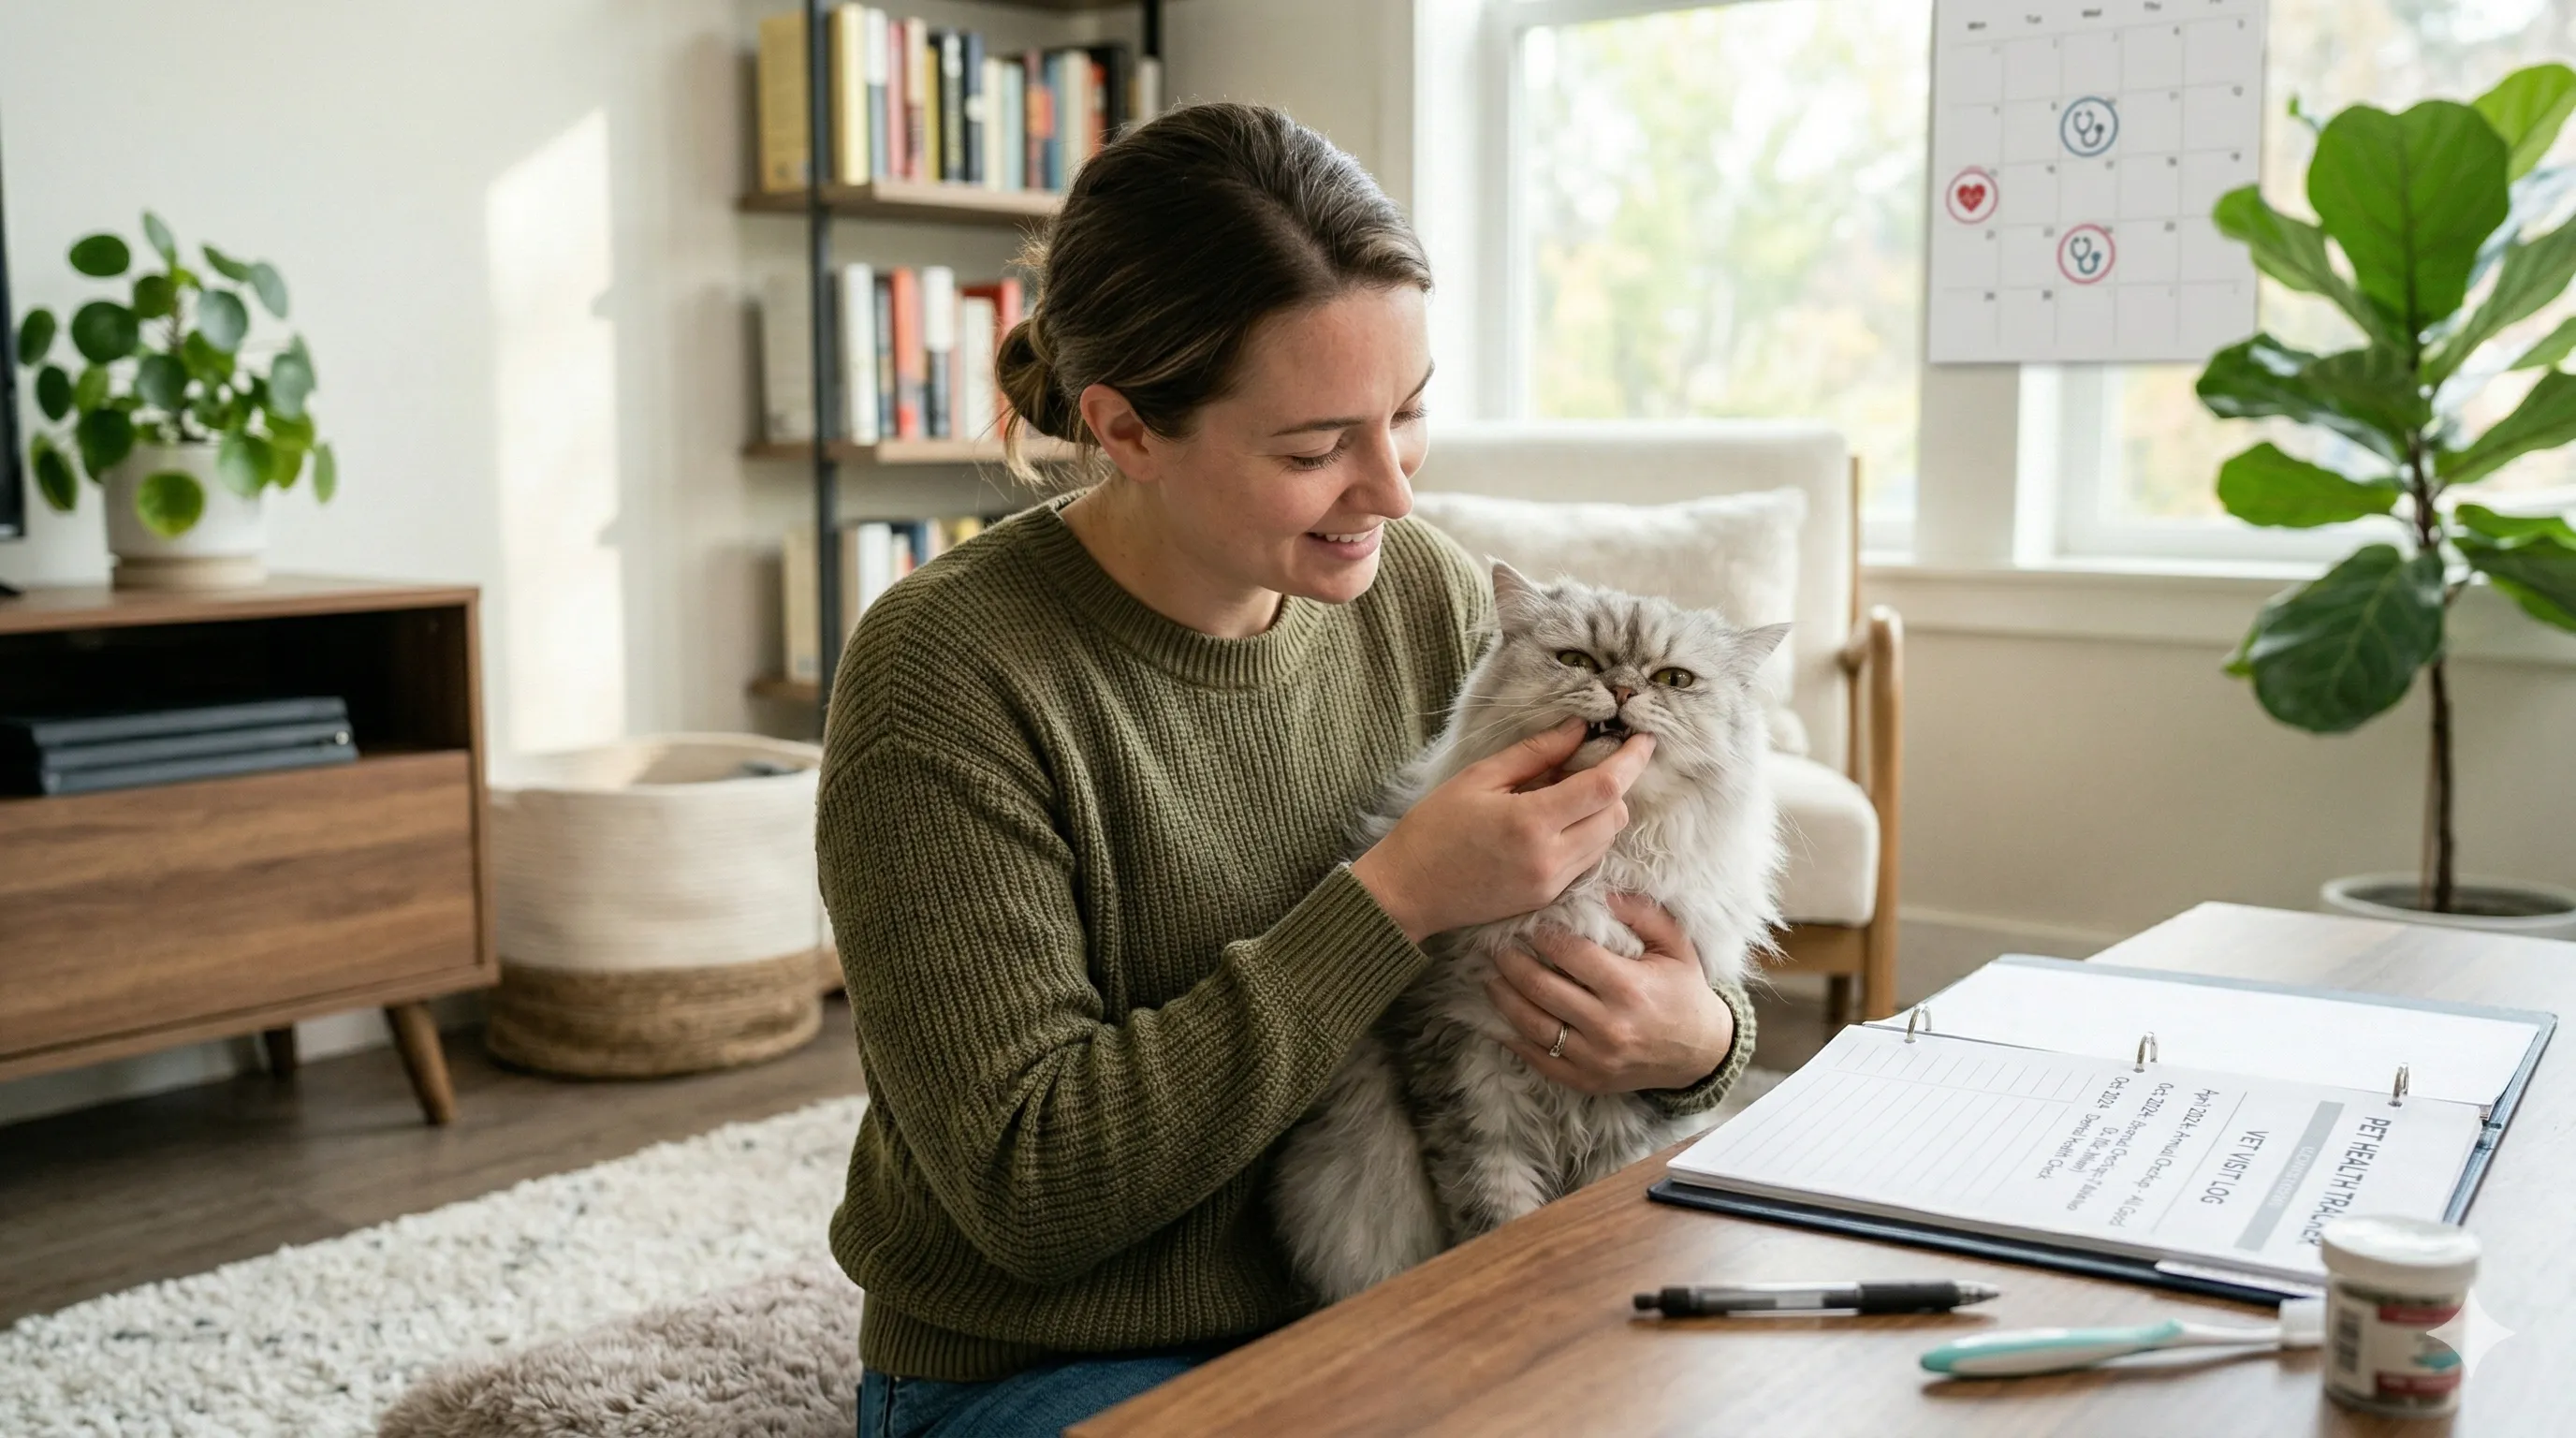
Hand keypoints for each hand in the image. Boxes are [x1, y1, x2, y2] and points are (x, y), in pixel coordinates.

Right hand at [1352, 720, 1654, 942]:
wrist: (1408, 891)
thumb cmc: (1434, 828)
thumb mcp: (1479, 777)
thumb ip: (1535, 752)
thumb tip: (1580, 728)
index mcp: (1531, 822)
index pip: (1605, 787)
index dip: (1632, 759)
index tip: (1644, 738)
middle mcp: (1550, 858)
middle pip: (1617, 816)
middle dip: (1614, 786)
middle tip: (1587, 763)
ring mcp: (1551, 883)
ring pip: (1607, 841)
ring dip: (1601, 813)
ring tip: (1564, 794)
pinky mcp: (1548, 898)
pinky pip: (1588, 862)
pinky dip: (1586, 837)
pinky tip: (1555, 824)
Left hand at [1483, 893, 1735, 1094]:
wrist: (1701, 1053)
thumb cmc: (1685, 992)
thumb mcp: (1675, 945)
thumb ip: (1642, 913)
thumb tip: (1603, 890)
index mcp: (1628, 988)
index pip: (1570, 954)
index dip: (1543, 935)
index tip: (1529, 922)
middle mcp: (1608, 1025)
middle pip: (1542, 988)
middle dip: (1512, 963)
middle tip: (1495, 946)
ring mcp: (1595, 1058)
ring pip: (1532, 1026)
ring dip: (1504, 998)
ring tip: (1490, 976)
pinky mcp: (1586, 1080)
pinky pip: (1539, 1059)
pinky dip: (1513, 1038)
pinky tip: (1499, 1018)